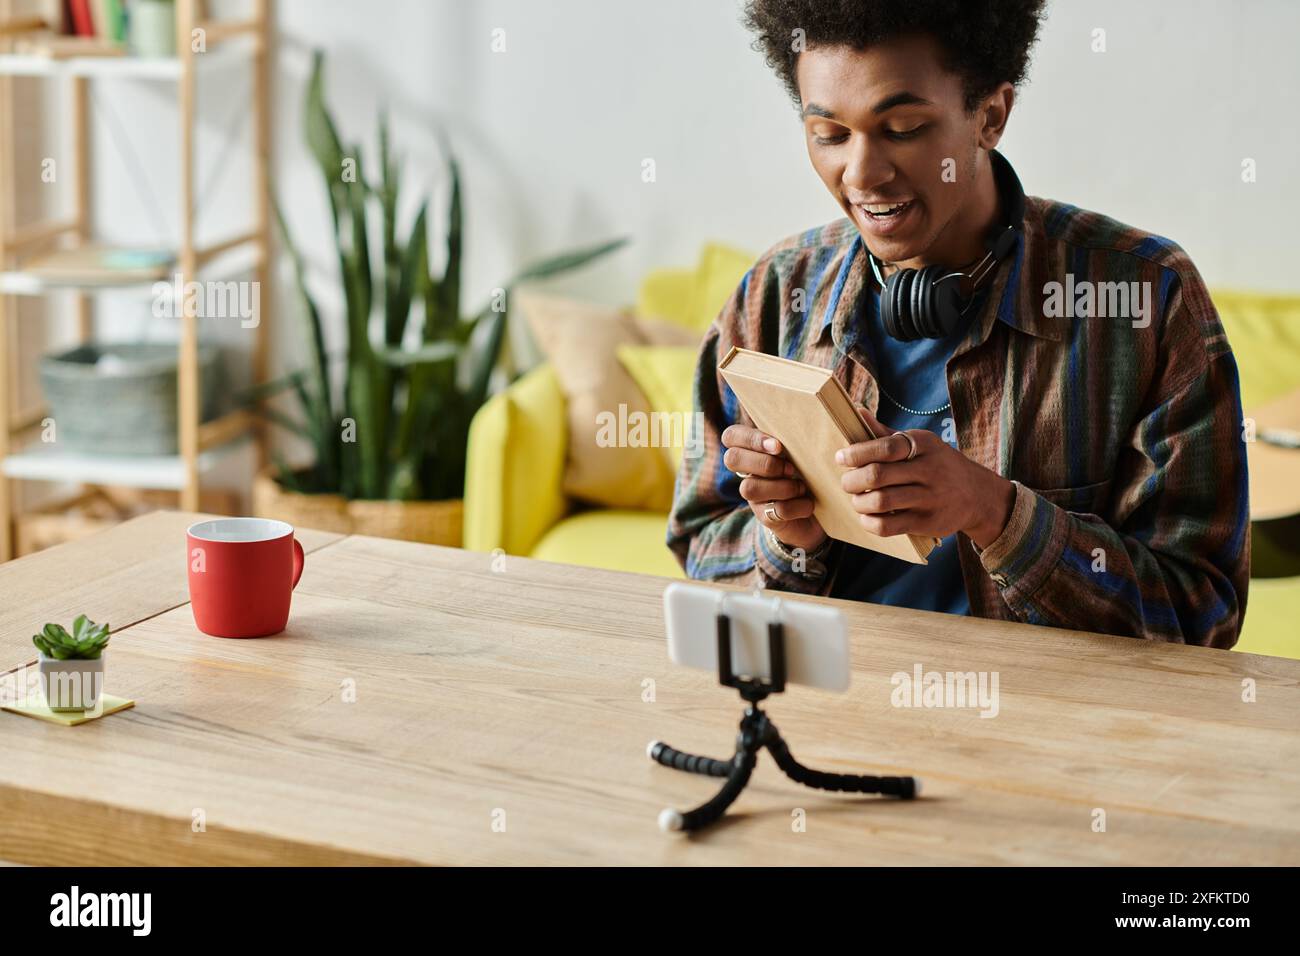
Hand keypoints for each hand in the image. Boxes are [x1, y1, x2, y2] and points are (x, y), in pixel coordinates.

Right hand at [721, 423, 828, 552]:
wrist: (822, 512)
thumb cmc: (818, 471)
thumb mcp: (816, 449)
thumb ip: (825, 429)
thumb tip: (855, 407)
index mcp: (757, 448)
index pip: (732, 436)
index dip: (750, 439)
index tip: (778, 445)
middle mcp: (749, 471)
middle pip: (731, 459)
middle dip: (763, 463)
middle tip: (790, 468)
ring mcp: (755, 496)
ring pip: (749, 488)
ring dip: (780, 486)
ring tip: (802, 486)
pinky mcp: (766, 517)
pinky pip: (774, 510)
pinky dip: (796, 506)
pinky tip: (810, 503)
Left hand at [836, 406, 1014, 548]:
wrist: (977, 495)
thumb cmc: (938, 465)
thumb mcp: (920, 444)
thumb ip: (886, 434)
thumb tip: (857, 412)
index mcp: (924, 445)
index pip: (885, 447)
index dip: (857, 453)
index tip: (841, 458)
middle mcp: (929, 470)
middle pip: (878, 475)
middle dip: (852, 480)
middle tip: (846, 483)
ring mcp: (929, 498)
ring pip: (881, 501)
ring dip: (859, 502)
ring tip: (857, 500)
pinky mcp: (927, 522)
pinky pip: (889, 525)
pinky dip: (870, 522)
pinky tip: (867, 517)